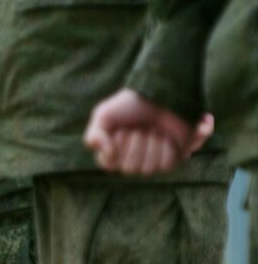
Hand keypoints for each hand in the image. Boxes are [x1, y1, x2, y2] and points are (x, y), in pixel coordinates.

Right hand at [84, 88, 213, 175]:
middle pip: (130, 168)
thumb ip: (93, 137)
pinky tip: (167, 136)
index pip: (110, 164)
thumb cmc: (130, 105)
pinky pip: (165, 165)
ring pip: (147, 168)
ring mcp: (150, 163)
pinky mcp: (170, 161)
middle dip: (136, 142)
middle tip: (140, 127)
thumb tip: (108, 155)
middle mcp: (129, 162)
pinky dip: (167, 148)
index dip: (118, 145)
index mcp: (111, 154)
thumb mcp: (103, 115)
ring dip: (152, 144)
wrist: (160, 95)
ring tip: (154, 129)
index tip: (122, 129)